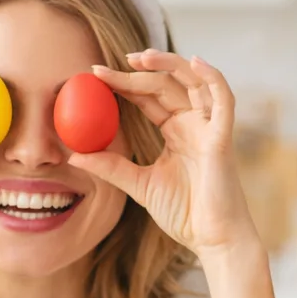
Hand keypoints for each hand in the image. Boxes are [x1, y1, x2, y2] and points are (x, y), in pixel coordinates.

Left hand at [68, 51, 259, 257]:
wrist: (211, 240)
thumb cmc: (185, 214)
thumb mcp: (138, 185)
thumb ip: (110, 167)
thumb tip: (73, 156)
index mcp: (177, 133)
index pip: (149, 98)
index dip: (124, 84)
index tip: (93, 75)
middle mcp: (194, 124)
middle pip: (166, 84)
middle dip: (137, 72)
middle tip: (104, 68)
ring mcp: (210, 128)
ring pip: (194, 82)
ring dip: (170, 64)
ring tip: (140, 57)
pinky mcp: (223, 138)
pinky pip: (223, 100)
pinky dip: (212, 77)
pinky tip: (195, 61)